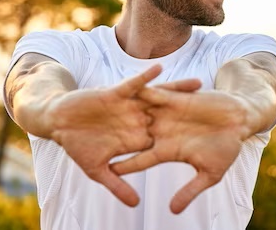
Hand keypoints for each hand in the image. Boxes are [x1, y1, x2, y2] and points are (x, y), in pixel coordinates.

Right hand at [47, 65, 201, 206]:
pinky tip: (161, 69)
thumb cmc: (77, 145)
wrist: (59, 122)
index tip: (210, 141)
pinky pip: (135, 85)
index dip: (186, 140)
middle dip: (191, 113)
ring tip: (200, 84)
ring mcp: (127, 106)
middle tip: (217, 110)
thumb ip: (117, 185)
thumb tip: (135, 206)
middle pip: (169, 115)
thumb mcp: (97, 170)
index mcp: (134, 139)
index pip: (164, 140)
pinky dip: (147, 78)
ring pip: (157, 98)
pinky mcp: (115, 94)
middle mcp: (136, 120)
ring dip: (177, 90)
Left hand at [111, 86, 249, 213]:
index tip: (106, 171)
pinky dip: (141, 88)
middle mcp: (162, 132)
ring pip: (138, 112)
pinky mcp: (174, 98)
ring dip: (121, 110)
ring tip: (98, 107)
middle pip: (132, 135)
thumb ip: (190, 191)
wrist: (239, 121)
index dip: (124, 166)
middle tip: (90, 138)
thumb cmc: (226, 148)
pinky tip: (123, 86)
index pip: (140, 160)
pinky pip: (154, 92)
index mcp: (168, 151)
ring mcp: (167, 115)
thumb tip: (173, 211)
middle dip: (113, 136)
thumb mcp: (209, 174)